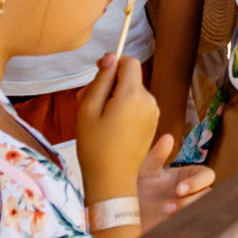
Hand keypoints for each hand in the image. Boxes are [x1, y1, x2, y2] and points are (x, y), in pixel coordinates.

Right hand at [74, 52, 159, 205]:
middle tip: (84, 98)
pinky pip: (137, 105)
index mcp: (133, 95)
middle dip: (108, 83)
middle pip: (129, 77)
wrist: (112, 180)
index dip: (112, 63)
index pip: (129, 62)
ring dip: (113, 96)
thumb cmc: (95, 146)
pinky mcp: (153, 123)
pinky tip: (107, 122)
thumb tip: (111, 57)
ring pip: (132, 91)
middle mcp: (149, 101)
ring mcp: (153, 113)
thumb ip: (101, 80)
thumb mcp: (89, 108)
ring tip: (94, 114)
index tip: (96, 72)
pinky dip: (123, 107)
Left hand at [137, 144, 213, 228]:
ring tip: (165, 214)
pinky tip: (170, 224)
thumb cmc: (140, 190)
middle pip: (208, 194)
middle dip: (191, 200)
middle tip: (168, 206)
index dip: (197, 182)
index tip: (179, 189)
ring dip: (187, 212)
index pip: (206, 175)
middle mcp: (195, 193)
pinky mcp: (188, 224)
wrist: (129, 219)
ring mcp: (193, 209)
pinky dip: (186, 223)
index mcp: (189, 176)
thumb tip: (168, 136)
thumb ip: (157, 155)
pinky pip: (198, 224)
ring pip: (204, 210)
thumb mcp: (146, 171)